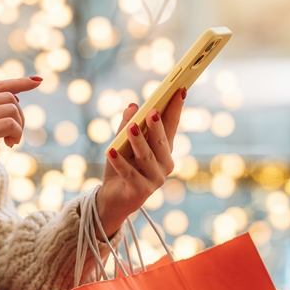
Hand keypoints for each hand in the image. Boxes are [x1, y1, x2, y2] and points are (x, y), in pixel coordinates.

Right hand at [0, 76, 41, 146]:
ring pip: (12, 109)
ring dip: (18, 126)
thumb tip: (16, 97)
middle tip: (15, 134)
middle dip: (19, 115)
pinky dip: (17, 133)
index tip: (38, 80)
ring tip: (11, 140)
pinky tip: (10, 144)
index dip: (19, 82)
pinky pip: (10, 124)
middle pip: (9, 97)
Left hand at [96, 89, 185, 235]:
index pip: (172, 126)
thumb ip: (127, 125)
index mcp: (163, 150)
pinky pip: (130, 174)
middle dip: (157, 126)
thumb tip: (132, 106)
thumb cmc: (121, 168)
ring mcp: (155, 179)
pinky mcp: (141, 191)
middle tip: (151, 110)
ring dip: (138, 141)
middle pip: (161, 142)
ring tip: (131, 127)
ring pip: (147, 157)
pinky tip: (110, 151)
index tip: (179, 90)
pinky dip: (119, 162)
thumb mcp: (122, 143)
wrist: (112, 199)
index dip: (175, 109)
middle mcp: (164, 164)